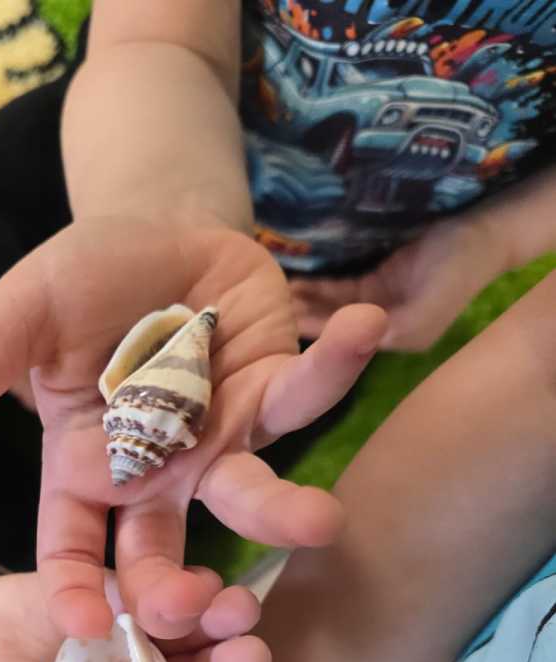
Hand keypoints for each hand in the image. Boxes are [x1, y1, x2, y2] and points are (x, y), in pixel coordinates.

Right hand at [0, 216, 385, 638]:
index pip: (71, 545)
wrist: (154, 232)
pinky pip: (306, 390)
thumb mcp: (18, 318)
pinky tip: (364, 326)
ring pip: (249, 494)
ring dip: (284, 510)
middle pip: (164, 551)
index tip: (81, 626)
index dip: (73, 588)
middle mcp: (156, 474)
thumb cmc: (80, 283)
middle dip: (180, 588)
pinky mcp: (274, 394)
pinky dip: (336, 362)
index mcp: (87, 469)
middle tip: (199, 610)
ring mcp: (220, 442)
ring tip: (318, 521)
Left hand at [290, 210, 509, 352]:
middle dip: (303, 315)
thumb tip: (358, 341)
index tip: (284, 320)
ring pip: (332, 305)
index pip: (346, 344)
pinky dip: (317, 284)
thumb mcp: (429, 304)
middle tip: (267, 306)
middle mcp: (382, 327)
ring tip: (273, 292)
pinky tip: (294, 277)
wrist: (484, 229)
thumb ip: (397, 327)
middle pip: (334, 326)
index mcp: (395, 339)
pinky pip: (339, 286)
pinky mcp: (376, 281)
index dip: (315, 332)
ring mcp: (378, 303)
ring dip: (306, 299)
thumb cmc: (459, 267)